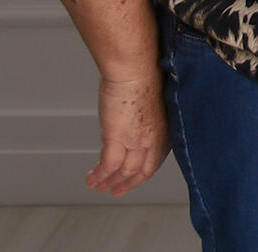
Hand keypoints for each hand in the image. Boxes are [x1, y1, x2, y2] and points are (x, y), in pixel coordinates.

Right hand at [88, 68, 170, 197]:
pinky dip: (99, 175)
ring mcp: (137, 139)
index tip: (134, 178)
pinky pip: (108, 165)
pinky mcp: (118, 137)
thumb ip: (145, 118)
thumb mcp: (150, 103)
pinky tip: (91, 178)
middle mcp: (154, 137)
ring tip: (98, 186)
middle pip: (143, 170)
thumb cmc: (143, 75)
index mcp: (165, 128)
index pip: (155, 159)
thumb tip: (130, 124)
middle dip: (128, 183)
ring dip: (109, 181)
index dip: (143, 172)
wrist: (135, 67)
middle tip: (116, 191)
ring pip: (124, 171)